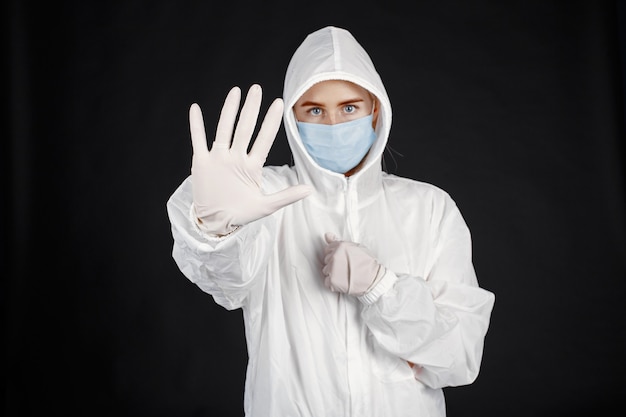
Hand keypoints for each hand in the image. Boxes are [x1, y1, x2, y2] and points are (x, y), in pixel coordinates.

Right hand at [190, 84, 311, 234]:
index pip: (264, 139)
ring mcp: (219, 159)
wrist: (216, 222)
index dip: (271, 122)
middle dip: (251, 108)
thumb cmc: (242, 213)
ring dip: (229, 111)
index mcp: (252, 166)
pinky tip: (195, 109)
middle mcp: (236, 158)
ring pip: (224, 129)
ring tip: (235, 92)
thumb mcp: (266, 206)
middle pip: (245, 128)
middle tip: (257, 89)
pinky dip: (196, 125)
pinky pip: (198, 140)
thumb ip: (287, 196)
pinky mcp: (202, 163)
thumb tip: (310, 190)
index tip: (279, 103)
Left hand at [322, 233, 384, 294]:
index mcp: (340, 246)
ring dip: (333, 273)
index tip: (342, 260)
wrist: (373, 279)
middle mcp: (334, 256)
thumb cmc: (367, 263)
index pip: (328, 249)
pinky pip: (327, 282)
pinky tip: (343, 282)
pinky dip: (333, 283)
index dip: (335, 255)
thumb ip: (338, 241)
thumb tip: (327, 235)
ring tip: (345, 275)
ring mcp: (332, 269)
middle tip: (346, 268)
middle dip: (334, 264)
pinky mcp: (332, 281)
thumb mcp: (355, 247)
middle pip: (326, 260)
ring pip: (326, 270)